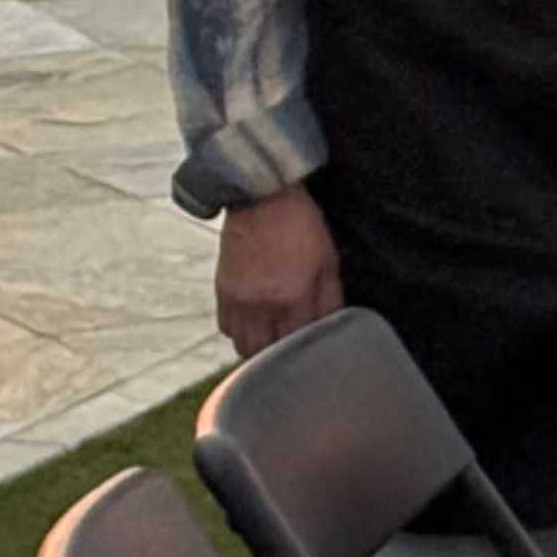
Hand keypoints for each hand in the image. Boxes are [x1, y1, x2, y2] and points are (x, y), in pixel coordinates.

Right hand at [214, 179, 343, 357]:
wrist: (260, 197)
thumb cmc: (300, 225)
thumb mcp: (328, 260)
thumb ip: (331, 300)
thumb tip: (334, 328)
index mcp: (294, 298)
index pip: (298, 346)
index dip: (306, 354)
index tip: (312, 355)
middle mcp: (263, 305)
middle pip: (266, 355)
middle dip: (280, 359)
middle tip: (291, 354)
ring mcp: (239, 300)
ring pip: (243, 346)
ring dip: (258, 349)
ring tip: (271, 341)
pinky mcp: (222, 292)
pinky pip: (226, 328)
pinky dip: (239, 333)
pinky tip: (253, 324)